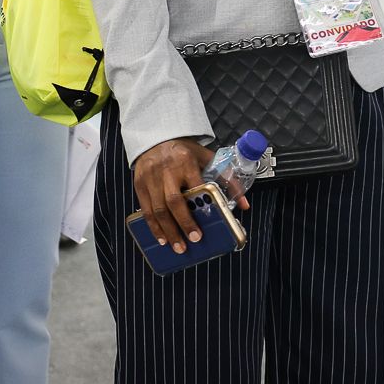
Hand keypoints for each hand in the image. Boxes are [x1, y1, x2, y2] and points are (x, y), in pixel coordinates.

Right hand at [132, 137, 225, 254]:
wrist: (157, 136)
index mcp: (186, 162)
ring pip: (158, 208)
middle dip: (183, 224)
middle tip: (192, 241)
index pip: (195, 187)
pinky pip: (145, 208)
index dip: (199, 208)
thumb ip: (227, 179)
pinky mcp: (139, 183)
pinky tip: (161, 237)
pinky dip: (153, 225)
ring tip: (177, 246)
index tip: (204, 225)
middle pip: (173, 202)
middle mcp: (167, 170)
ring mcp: (151, 177)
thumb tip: (244, 204)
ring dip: (167, 230)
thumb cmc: (184, 151)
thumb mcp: (207, 158)